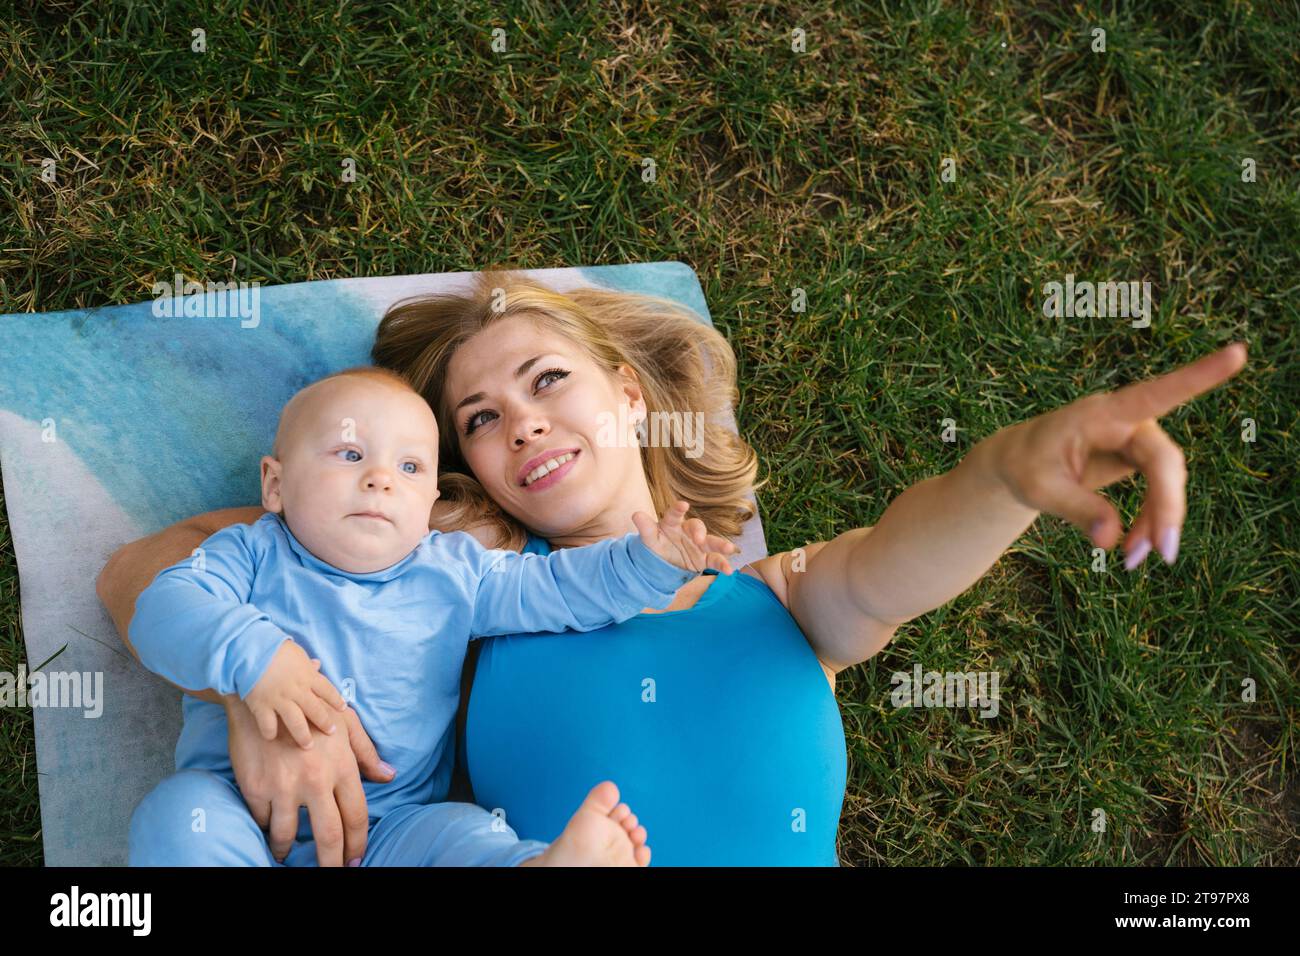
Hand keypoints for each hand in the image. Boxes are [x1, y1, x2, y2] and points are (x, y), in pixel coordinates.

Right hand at [225, 694, 394, 865]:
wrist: (262, 694)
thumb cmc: (310, 707)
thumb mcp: (345, 722)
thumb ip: (366, 753)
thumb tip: (389, 777)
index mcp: (341, 767)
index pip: (356, 817)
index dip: (358, 843)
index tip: (357, 858)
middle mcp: (315, 781)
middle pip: (329, 836)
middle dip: (333, 863)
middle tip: (333, 873)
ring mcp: (283, 787)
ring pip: (288, 837)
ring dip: (288, 852)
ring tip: (288, 857)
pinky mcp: (256, 788)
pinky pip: (263, 821)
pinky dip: (265, 829)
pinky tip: (269, 831)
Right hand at [245, 640, 347, 747]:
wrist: (251, 648)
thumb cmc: (275, 648)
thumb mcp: (297, 653)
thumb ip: (306, 664)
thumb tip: (317, 664)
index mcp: (308, 676)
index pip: (328, 690)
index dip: (336, 700)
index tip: (343, 709)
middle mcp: (297, 690)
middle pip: (316, 710)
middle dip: (325, 723)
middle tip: (331, 732)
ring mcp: (280, 699)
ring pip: (296, 722)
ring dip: (303, 735)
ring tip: (308, 745)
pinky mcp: (262, 705)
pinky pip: (268, 724)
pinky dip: (270, 732)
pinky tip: (271, 737)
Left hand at [631, 499, 739, 574]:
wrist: (663, 563)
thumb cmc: (657, 545)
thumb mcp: (650, 539)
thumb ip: (645, 528)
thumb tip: (636, 514)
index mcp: (673, 523)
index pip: (674, 514)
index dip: (678, 509)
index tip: (683, 505)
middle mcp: (688, 531)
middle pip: (697, 527)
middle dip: (699, 531)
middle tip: (699, 538)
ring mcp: (699, 545)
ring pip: (712, 542)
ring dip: (721, 545)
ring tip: (730, 549)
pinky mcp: (705, 559)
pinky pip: (716, 560)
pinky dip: (723, 565)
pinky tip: (729, 571)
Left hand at [987, 342, 1247, 568]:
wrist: (1018, 463)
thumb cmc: (1025, 466)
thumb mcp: (1040, 490)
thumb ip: (1076, 510)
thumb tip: (1111, 539)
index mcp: (1100, 414)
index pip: (1153, 394)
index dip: (1197, 376)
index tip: (1237, 352)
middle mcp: (1125, 420)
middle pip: (1164, 461)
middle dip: (1166, 507)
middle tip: (1163, 553)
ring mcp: (1136, 439)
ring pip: (1166, 480)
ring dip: (1157, 520)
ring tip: (1133, 560)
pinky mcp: (1140, 458)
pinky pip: (1158, 491)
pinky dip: (1150, 520)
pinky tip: (1135, 547)